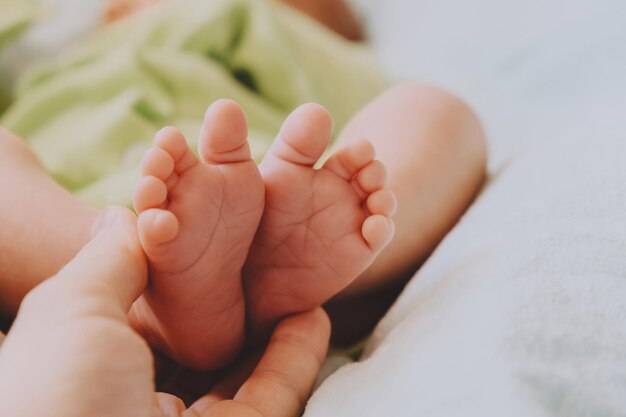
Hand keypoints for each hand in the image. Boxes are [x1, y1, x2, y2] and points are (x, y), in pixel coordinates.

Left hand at [0, 207, 329, 416]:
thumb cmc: (57, 394)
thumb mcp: (73, 311)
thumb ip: (108, 263)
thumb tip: (120, 215)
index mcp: (101, 379)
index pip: (155, 327)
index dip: (189, 287)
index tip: (217, 248)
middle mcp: (144, 408)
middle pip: (206, 353)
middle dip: (241, 311)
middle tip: (271, 268)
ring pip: (247, 379)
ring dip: (279, 336)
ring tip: (304, 289)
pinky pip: (275, 398)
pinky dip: (297, 359)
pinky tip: (315, 318)